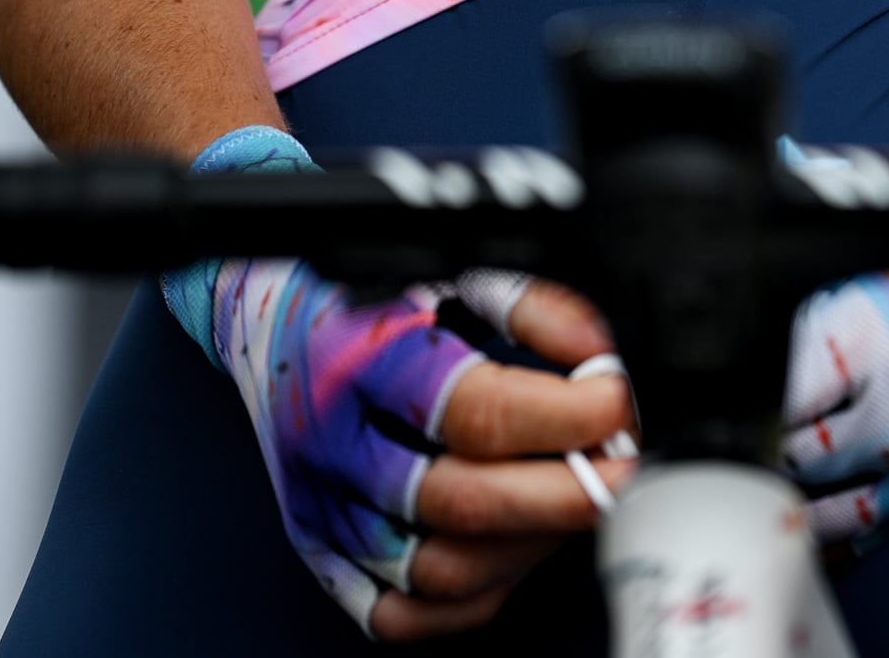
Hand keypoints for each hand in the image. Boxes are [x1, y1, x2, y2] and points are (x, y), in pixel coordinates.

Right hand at [167, 128, 636, 639]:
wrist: (269, 328)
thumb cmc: (371, 300)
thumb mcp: (453, 274)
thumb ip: (534, 309)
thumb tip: (600, 360)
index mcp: (364, 360)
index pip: (478, 411)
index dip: (567, 416)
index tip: (615, 401)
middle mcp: (332, 444)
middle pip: (464, 502)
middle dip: (567, 494)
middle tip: (619, 468)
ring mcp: (322, 510)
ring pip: (441, 569)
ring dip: (530, 545)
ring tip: (572, 502)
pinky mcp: (323, 557)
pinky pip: (404, 614)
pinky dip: (473, 594)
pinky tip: (512, 548)